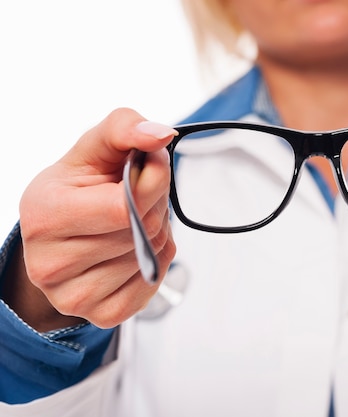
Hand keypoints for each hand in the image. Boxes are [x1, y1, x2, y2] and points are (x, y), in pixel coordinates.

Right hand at [7, 108, 176, 330]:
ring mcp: (73, 296)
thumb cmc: (80, 187)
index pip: (124, 206)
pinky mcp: (101, 314)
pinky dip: (157, 261)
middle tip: (140, 195)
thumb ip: (124, 128)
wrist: (61, 233)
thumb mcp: (94, 148)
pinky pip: (152, 283)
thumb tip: (161, 134)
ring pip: (151, 257)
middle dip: (155, 206)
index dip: (152, 182)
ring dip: (157, 232)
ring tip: (131, 221)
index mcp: (44, 215)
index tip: (150, 166)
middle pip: (142, 231)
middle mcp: (50, 263)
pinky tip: (134, 247)